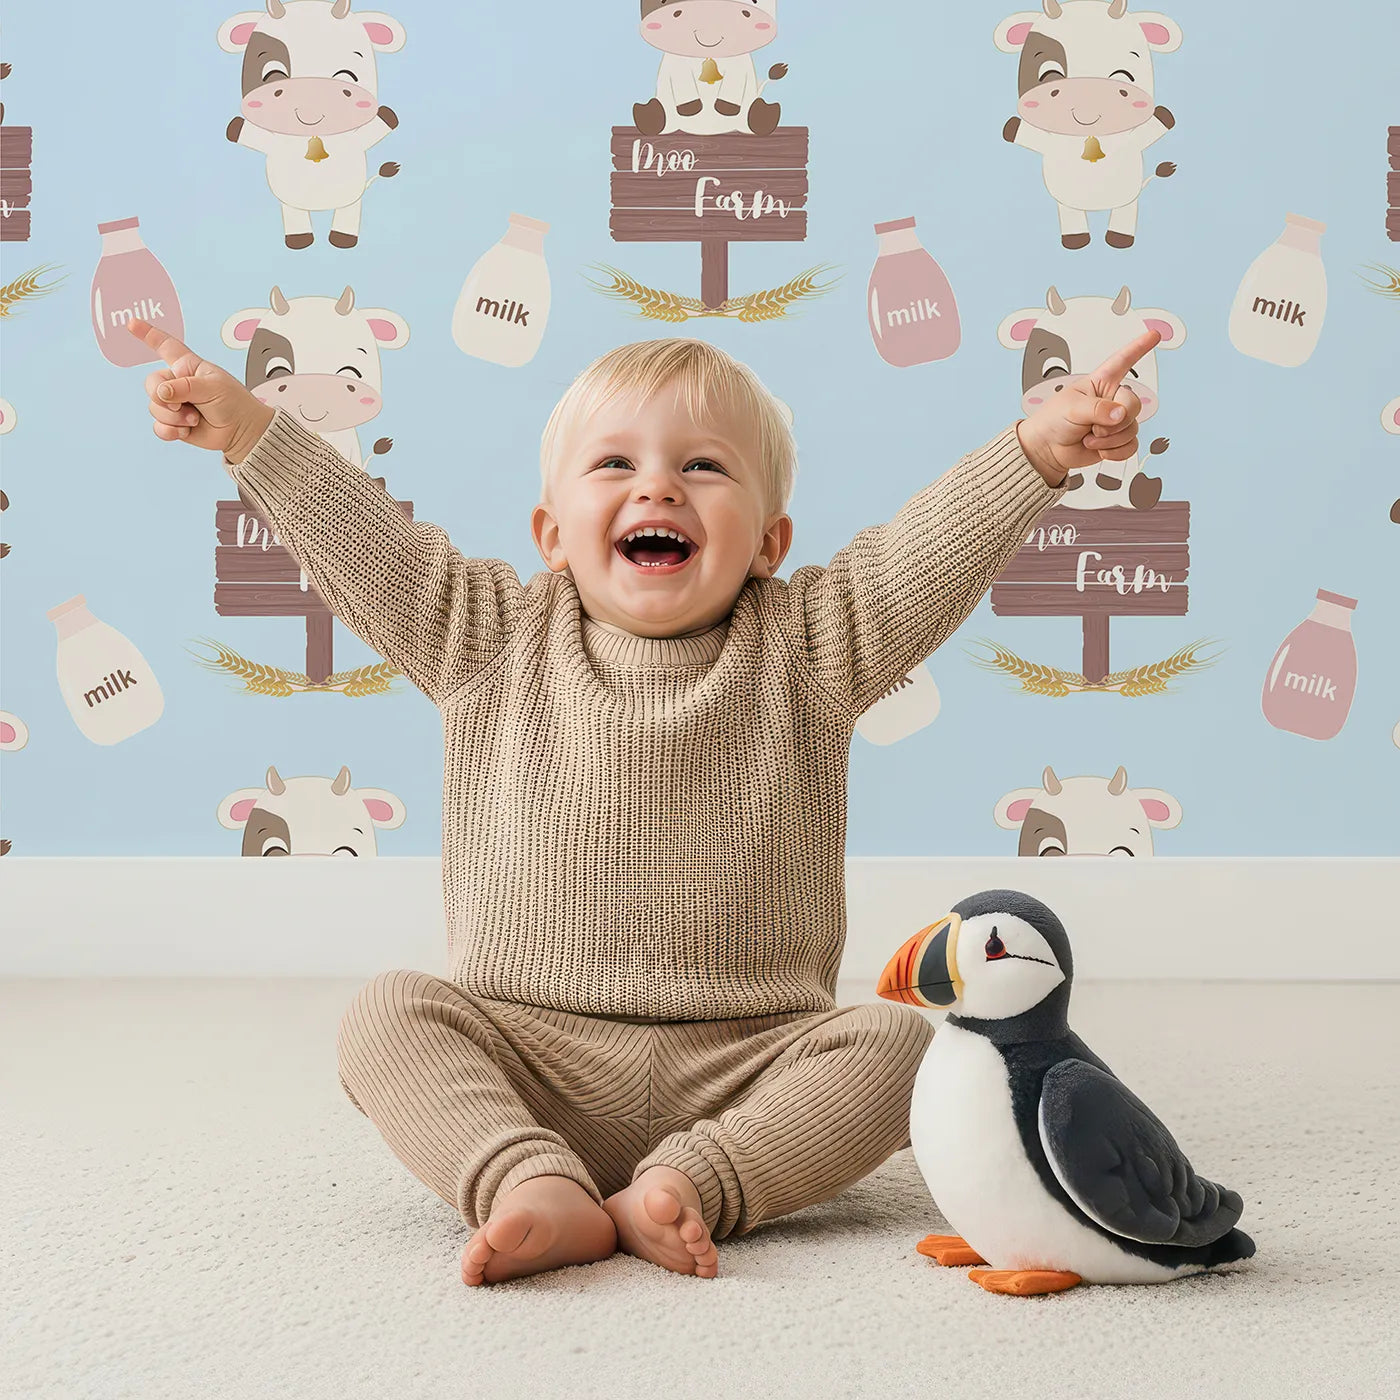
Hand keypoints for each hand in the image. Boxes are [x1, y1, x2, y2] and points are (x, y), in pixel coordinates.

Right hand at [127, 319, 273, 463]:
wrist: (242, 431)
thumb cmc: (234, 403)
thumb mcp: (212, 387)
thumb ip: (185, 387)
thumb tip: (161, 392)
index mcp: (187, 366)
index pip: (165, 345)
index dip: (147, 334)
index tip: (131, 323)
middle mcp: (177, 382)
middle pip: (151, 383)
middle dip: (163, 397)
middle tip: (183, 406)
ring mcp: (174, 403)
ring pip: (154, 407)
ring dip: (174, 417)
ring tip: (195, 419)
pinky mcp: (174, 423)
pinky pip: (158, 426)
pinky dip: (170, 431)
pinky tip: (185, 430)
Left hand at [1015, 329, 1160, 486]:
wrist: (1047, 450)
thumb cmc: (1053, 421)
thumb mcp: (1072, 408)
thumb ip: (1097, 409)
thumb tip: (1120, 414)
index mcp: (1100, 383)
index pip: (1122, 361)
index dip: (1139, 348)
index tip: (1154, 335)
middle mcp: (1112, 400)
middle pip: (1134, 404)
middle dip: (1116, 420)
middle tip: (1094, 428)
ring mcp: (1115, 421)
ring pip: (1133, 428)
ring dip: (1110, 440)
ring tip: (1088, 438)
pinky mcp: (1116, 441)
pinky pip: (1131, 446)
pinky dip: (1115, 452)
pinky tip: (1099, 450)